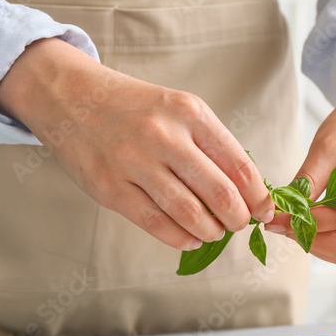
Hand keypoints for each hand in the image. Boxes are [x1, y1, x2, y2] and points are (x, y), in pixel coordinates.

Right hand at [0, 38, 274, 250]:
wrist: (71, 96)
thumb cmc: (134, 107)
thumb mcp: (178, 108)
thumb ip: (210, 144)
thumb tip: (247, 190)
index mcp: (189, 113)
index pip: (239, 165)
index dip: (258, 196)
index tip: (264, 209)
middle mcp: (163, 136)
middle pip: (220, 194)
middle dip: (238, 218)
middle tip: (239, 224)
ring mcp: (134, 163)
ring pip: (190, 214)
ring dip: (211, 231)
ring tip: (214, 232)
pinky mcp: (110, 188)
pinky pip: (156, 224)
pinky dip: (181, 238)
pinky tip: (190, 237)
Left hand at [265, 37, 335, 267]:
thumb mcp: (330, 143)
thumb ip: (308, 180)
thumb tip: (282, 211)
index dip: (305, 225)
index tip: (274, 217)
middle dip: (313, 242)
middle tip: (280, 226)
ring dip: (320, 245)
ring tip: (291, 223)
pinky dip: (330, 238)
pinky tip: (309, 221)